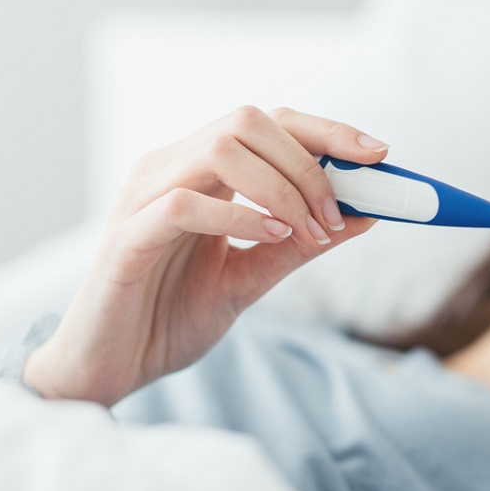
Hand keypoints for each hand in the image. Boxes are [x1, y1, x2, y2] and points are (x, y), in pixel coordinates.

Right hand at [25, 106, 387, 405]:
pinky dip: (239, 215)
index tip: (377, 153)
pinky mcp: (127, 236)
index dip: (325, 130)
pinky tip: (272, 236)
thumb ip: (300, 246)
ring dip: (282, 187)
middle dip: (309, 161)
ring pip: (220, 149)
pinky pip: (185, 203)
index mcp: (200, 172)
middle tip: (339, 212)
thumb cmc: (171, 319)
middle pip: (249, 121)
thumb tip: (366, 215)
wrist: (112, 369)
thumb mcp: (251, 279)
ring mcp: (143, 197)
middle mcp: (169, 168)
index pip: (268, 123)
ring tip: (310, 231)